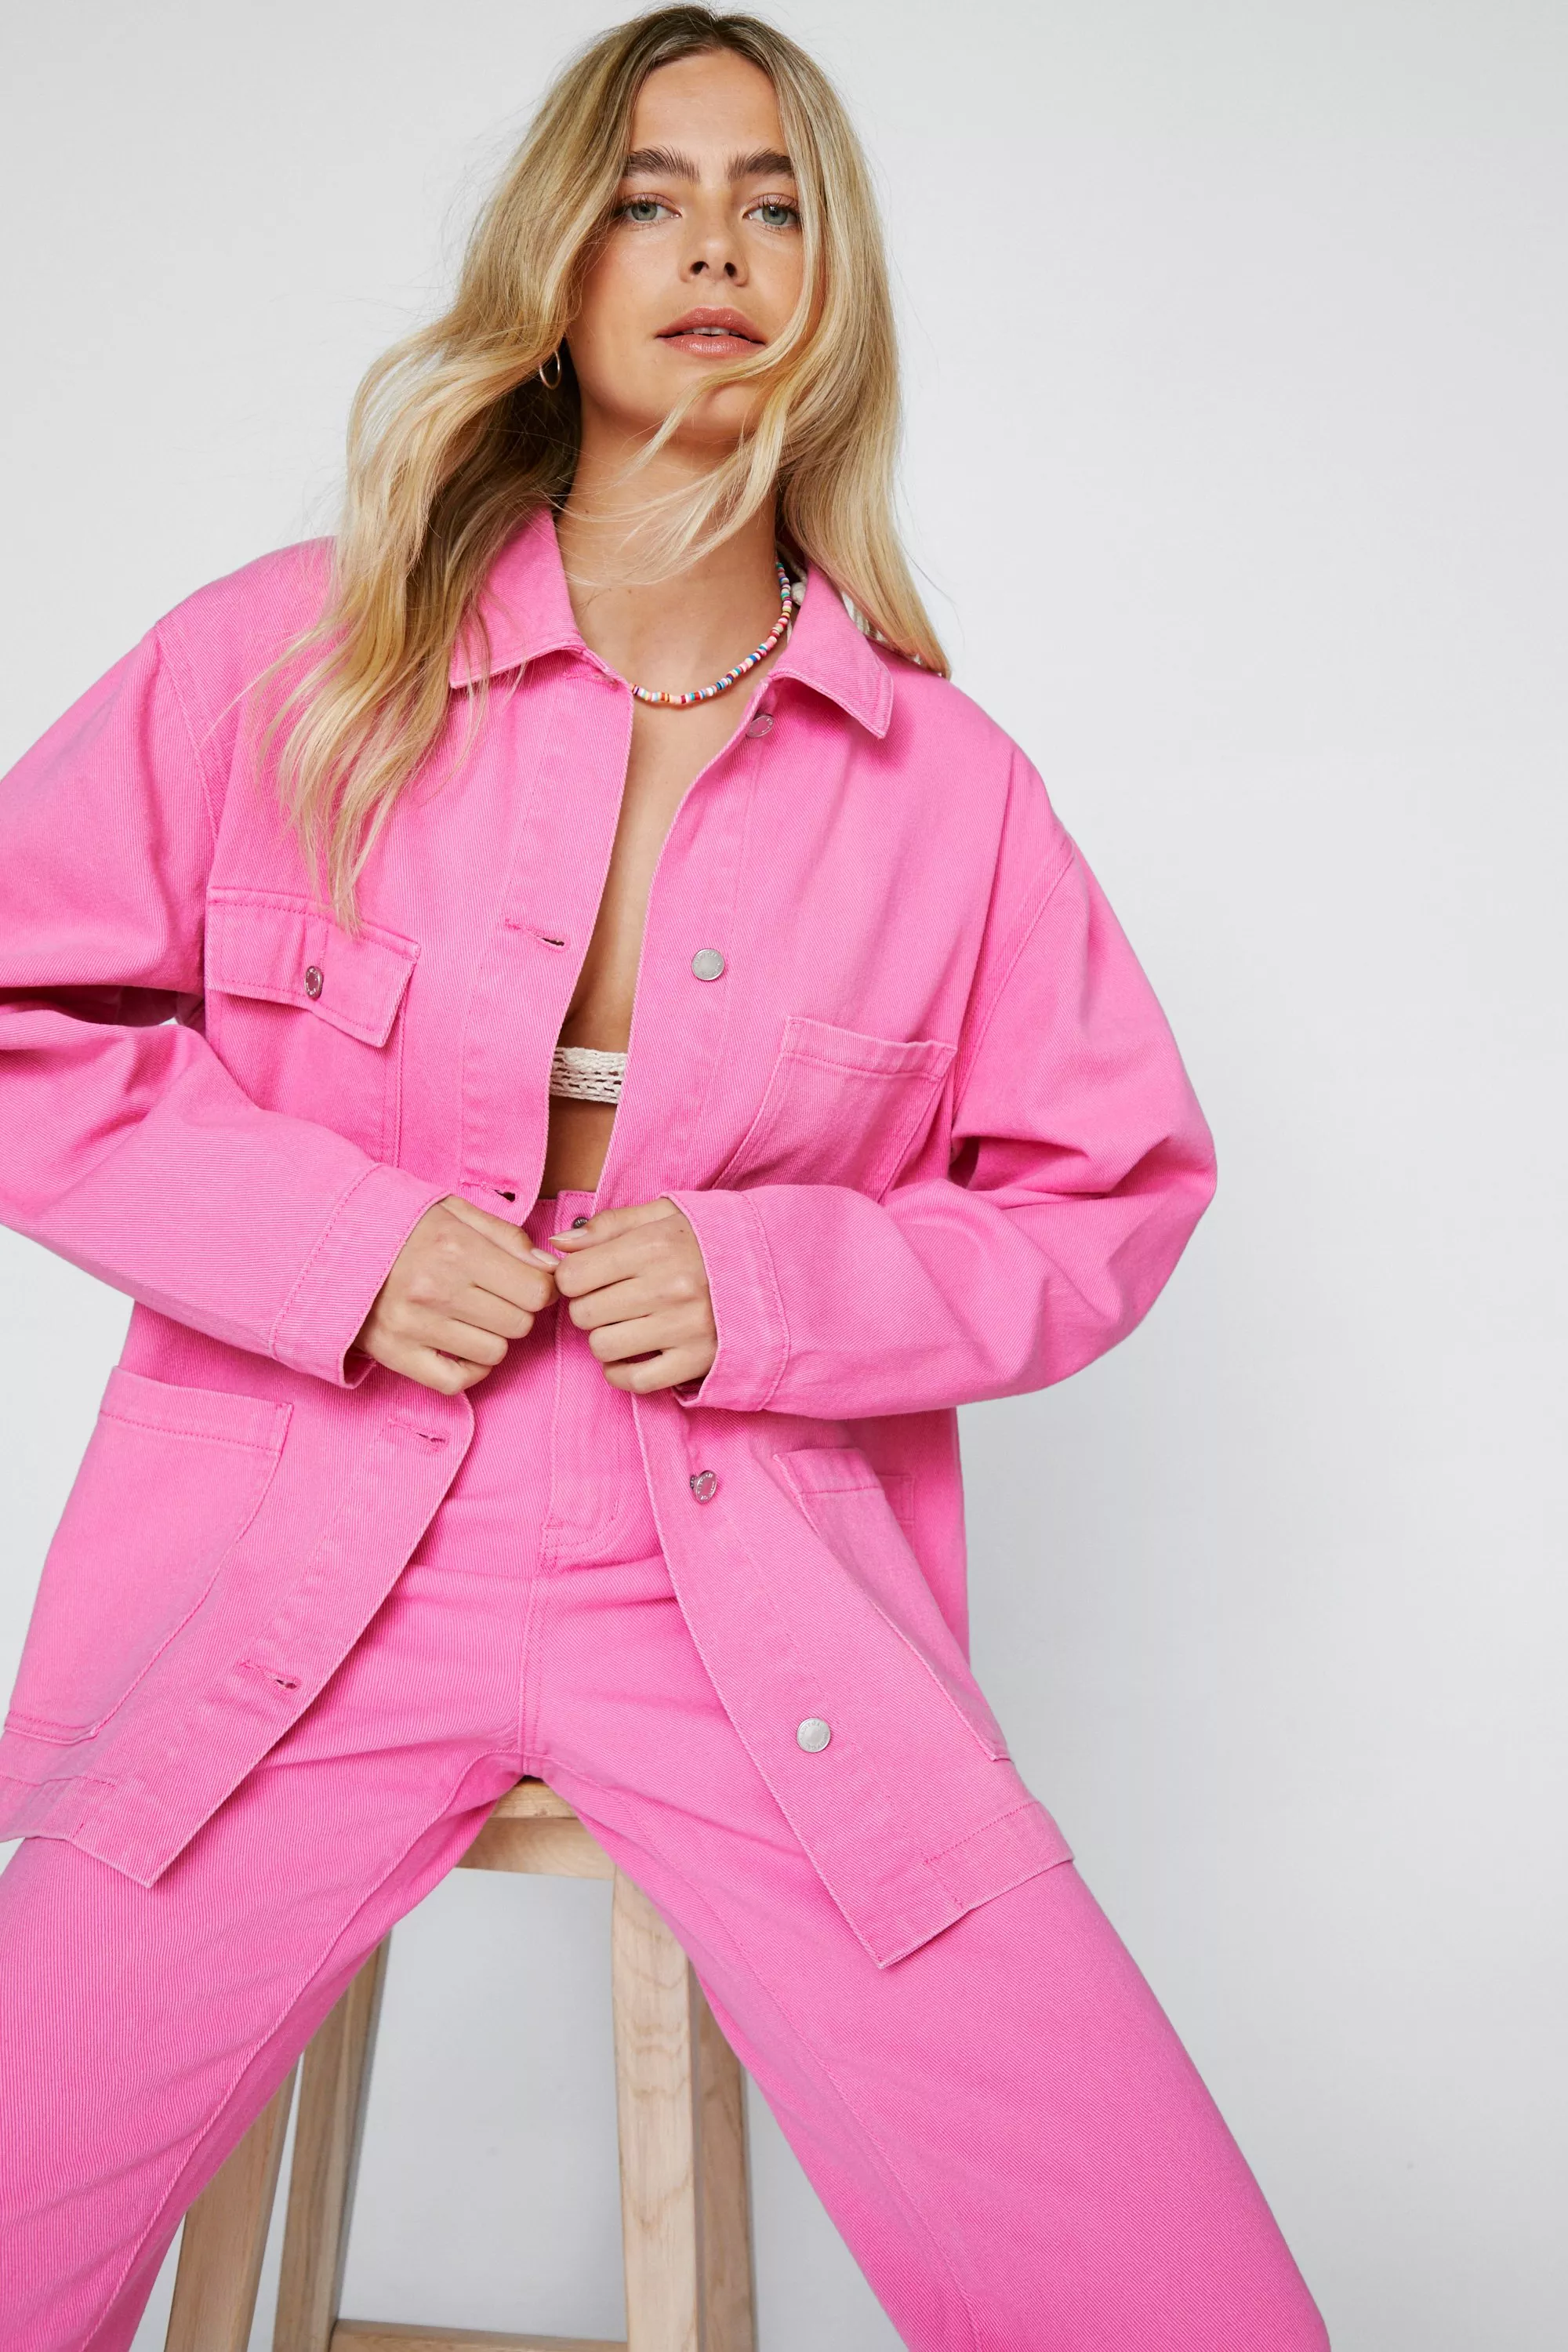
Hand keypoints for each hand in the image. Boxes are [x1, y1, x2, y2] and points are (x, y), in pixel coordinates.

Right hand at [352, 1196, 559, 1392]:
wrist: (324, 1240)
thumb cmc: (396, 1223)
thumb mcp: (451, 1209)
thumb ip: (505, 1235)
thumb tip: (549, 1267)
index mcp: (455, 1248)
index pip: (536, 1290)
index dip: (542, 1287)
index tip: (530, 1281)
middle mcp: (436, 1289)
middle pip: (519, 1323)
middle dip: (518, 1309)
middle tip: (496, 1295)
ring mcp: (414, 1326)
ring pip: (494, 1352)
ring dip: (493, 1336)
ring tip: (472, 1315)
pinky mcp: (395, 1353)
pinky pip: (456, 1382)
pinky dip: (469, 1369)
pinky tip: (463, 1347)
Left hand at [549, 1197, 716, 1393]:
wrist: (778, 1269)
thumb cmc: (714, 1240)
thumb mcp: (667, 1215)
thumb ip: (611, 1225)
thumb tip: (559, 1242)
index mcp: (655, 1246)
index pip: (573, 1275)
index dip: (574, 1277)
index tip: (591, 1277)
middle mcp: (668, 1287)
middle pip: (583, 1313)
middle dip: (589, 1308)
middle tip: (612, 1301)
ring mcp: (683, 1328)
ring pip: (603, 1347)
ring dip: (606, 1339)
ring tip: (627, 1325)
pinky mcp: (697, 1360)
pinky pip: (634, 1381)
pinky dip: (623, 1373)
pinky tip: (633, 1355)